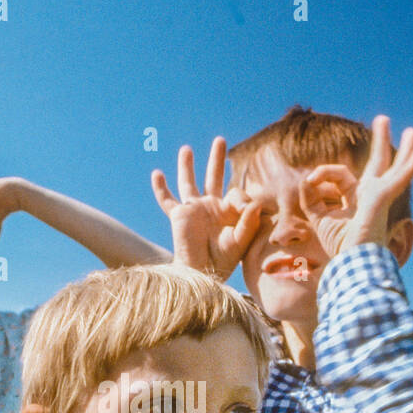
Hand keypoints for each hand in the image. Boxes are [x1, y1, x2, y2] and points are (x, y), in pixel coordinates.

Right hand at [151, 137, 261, 278]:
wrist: (202, 272)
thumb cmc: (224, 261)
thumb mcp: (241, 241)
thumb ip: (249, 222)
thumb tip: (255, 203)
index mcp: (229, 211)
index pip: (235, 191)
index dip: (241, 197)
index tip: (244, 208)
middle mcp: (211, 206)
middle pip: (213, 176)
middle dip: (217, 159)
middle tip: (220, 140)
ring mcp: (193, 209)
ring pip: (188, 182)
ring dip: (187, 165)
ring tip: (186, 149)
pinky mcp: (178, 215)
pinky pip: (167, 200)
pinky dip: (160, 188)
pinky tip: (157, 174)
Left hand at [299, 115, 412, 257]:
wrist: (354, 262)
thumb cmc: (340, 247)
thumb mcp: (319, 218)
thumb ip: (311, 198)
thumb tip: (308, 179)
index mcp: (356, 198)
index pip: (340, 175)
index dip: (322, 173)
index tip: (310, 180)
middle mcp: (370, 195)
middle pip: (378, 164)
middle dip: (380, 142)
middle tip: (383, 119)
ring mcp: (379, 196)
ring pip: (392, 167)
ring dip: (402, 149)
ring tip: (412, 131)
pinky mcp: (383, 198)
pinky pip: (398, 179)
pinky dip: (409, 166)